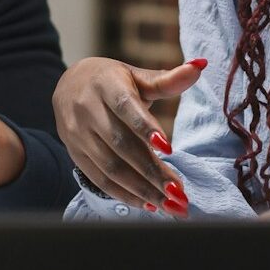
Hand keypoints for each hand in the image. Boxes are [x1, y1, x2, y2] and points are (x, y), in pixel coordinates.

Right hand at [52, 56, 203, 213]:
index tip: (168, 148)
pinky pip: (99, 179)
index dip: (145, 127)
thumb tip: (200, 66)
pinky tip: (148, 204)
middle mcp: (87, 110)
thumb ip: (167, 79)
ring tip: (169, 204)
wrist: (68, 85)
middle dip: (151, 171)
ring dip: (141, 189)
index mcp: (105, 85)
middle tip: (179, 191)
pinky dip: (125, 194)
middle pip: (121, 145)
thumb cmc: (112, 81)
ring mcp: (78, 135)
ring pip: (110, 167)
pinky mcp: (75, 154)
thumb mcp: (136, 76)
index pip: (125, 107)